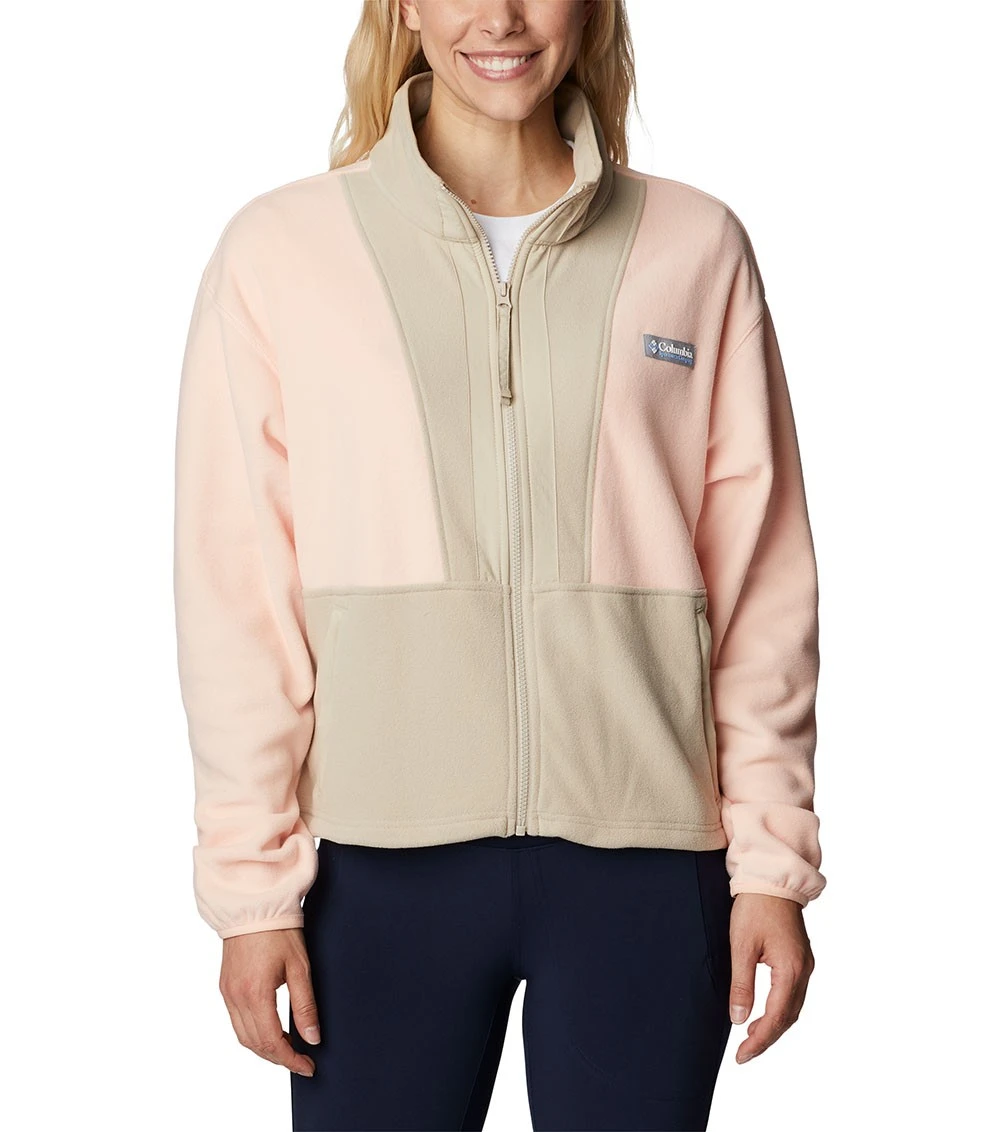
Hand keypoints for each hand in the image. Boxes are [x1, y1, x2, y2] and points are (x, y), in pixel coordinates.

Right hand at [219, 927, 320, 1076]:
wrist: (253, 905)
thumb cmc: (280, 930)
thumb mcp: (300, 967)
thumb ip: (305, 1005)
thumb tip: (312, 1039)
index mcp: (256, 994)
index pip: (272, 1041)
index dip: (291, 1060)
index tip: (308, 1067)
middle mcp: (236, 997)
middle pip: (255, 1045)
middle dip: (279, 1058)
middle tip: (301, 1062)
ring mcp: (227, 993)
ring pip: (243, 1037)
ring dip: (264, 1049)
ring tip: (288, 1051)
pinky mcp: (225, 986)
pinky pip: (236, 1022)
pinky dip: (252, 1034)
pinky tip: (269, 1031)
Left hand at [728, 893, 814, 1063]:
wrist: (772, 878)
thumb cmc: (754, 907)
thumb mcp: (741, 945)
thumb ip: (742, 984)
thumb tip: (739, 1019)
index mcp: (791, 969)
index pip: (776, 1017)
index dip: (759, 1041)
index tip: (741, 1056)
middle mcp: (804, 970)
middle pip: (789, 1017)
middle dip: (768, 1037)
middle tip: (744, 1053)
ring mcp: (805, 963)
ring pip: (794, 1006)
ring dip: (775, 1024)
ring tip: (752, 1036)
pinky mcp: (801, 957)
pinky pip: (794, 993)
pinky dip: (781, 1008)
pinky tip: (766, 1011)